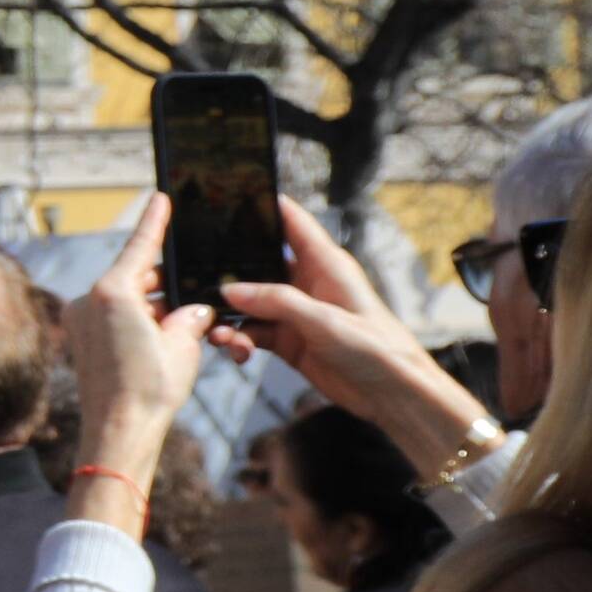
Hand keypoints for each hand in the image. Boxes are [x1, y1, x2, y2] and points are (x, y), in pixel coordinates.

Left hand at [61, 197, 213, 530]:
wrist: (119, 432)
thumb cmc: (151, 388)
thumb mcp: (183, 343)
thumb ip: (189, 315)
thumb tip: (194, 309)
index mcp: (112, 293)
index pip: (140, 247)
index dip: (154, 222)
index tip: (159, 197)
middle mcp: (88, 301)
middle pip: (134, 277)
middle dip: (165, 283)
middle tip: (194, 289)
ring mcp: (80, 321)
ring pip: (125, 300)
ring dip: (154, 307)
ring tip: (184, 324)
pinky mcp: (80, 340)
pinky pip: (114, 319)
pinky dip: (138, 322)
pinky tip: (162, 337)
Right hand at [219, 199, 495, 476]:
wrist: (391, 394)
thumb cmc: (377, 349)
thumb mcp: (325, 321)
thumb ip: (277, 302)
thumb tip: (230, 291)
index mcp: (326, 264)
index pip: (291, 222)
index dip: (264, 206)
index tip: (228, 197)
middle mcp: (307, 283)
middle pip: (258, 264)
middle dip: (229, 272)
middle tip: (199, 279)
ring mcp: (295, 312)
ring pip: (248, 303)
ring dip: (230, 316)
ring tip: (219, 333)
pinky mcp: (288, 339)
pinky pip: (251, 332)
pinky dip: (238, 340)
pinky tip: (235, 351)